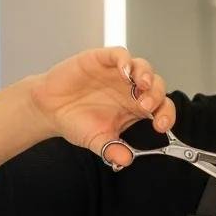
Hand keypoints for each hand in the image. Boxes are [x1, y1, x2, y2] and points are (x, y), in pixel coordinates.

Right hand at [28, 46, 176, 167]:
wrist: (49, 109)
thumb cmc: (76, 122)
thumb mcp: (97, 140)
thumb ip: (112, 150)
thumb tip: (126, 161)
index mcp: (136, 108)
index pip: (161, 108)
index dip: (166, 115)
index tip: (160, 125)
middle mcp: (131, 89)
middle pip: (156, 86)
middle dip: (156, 95)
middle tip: (146, 106)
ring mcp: (118, 73)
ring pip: (142, 67)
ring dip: (145, 75)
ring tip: (141, 86)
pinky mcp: (102, 59)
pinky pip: (119, 54)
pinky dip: (124, 60)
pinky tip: (124, 71)